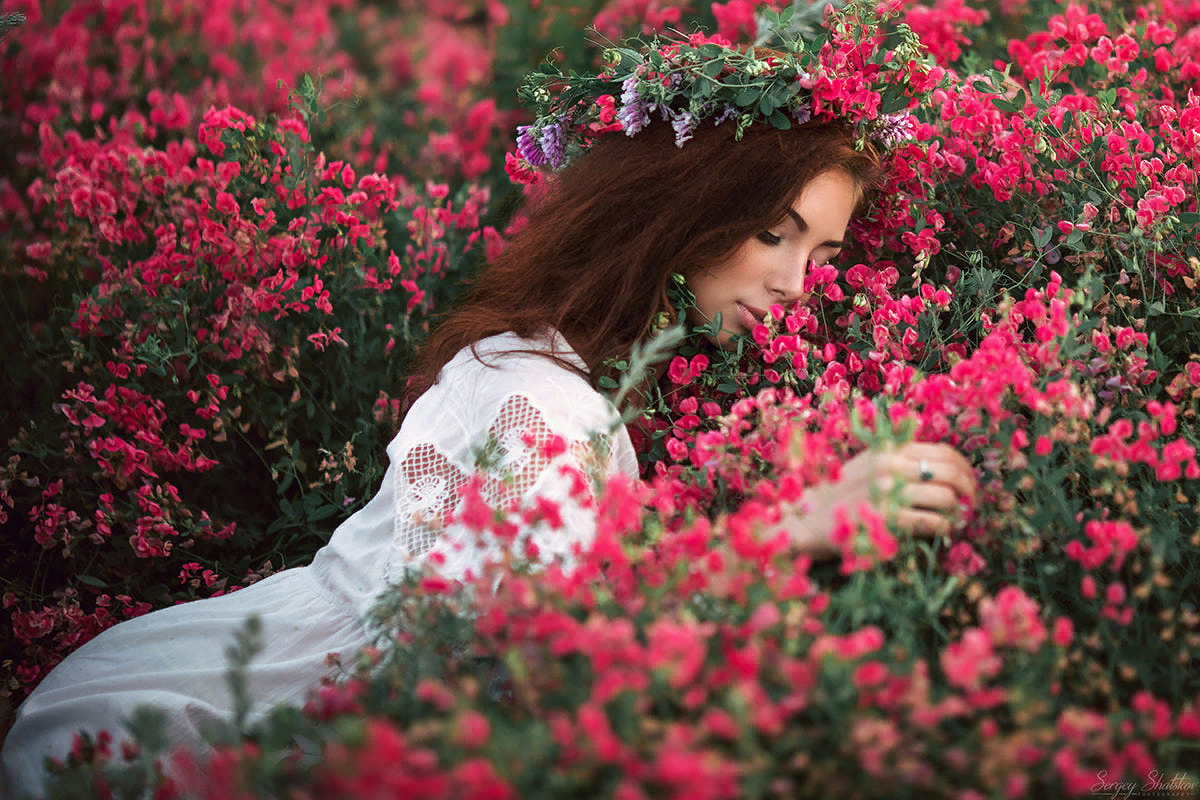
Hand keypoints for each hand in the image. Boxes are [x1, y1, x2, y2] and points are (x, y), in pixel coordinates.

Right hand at [785, 441, 978, 557]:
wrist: (810, 518)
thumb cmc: (842, 493)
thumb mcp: (868, 463)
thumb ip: (898, 457)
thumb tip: (942, 463)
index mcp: (889, 450)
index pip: (943, 452)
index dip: (964, 468)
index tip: (969, 482)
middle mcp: (890, 467)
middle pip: (950, 473)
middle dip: (969, 489)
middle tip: (970, 503)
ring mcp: (888, 493)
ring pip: (945, 497)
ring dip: (957, 510)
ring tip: (955, 519)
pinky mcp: (887, 520)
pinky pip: (932, 522)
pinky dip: (944, 526)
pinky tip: (941, 530)